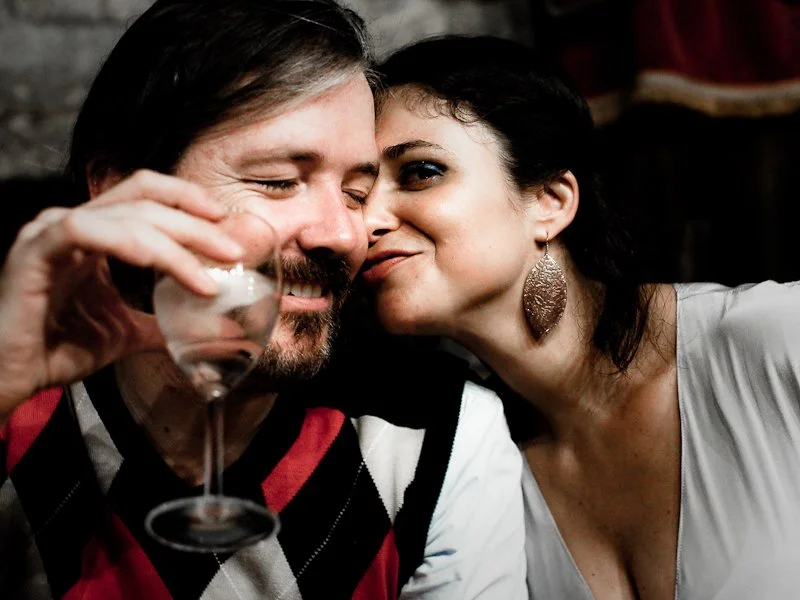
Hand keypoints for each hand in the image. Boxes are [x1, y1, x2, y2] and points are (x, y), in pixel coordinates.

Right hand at [0, 170, 243, 421]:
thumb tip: (217, 329)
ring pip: (123, 214)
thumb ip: (166, 323)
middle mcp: (72, 223)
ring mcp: (50, 232)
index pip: (145, 194)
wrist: (11, 378)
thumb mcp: (127, 332)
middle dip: (195, 224)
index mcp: (95, 233)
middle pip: (143, 200)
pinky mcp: (34, 251)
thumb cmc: (59, 349)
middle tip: (232, 253)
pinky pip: (83, 228)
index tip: (224, 220)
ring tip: (207, 275)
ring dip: (173, 241)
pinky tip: (159, 265)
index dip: (186, 198)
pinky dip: (128, 243)